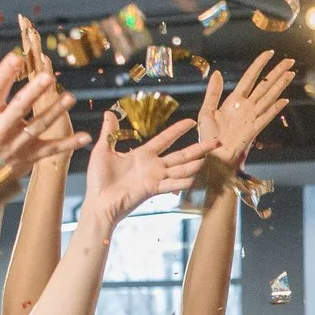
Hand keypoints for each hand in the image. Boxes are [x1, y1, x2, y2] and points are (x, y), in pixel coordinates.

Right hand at [0, 52, 87, 209]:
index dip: (5, 74)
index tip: (17, 57)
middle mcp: (0, 130)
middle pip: (18, 108)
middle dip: (33, 93)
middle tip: (48, 77)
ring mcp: (17, 145)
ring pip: (38, 126)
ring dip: (55, 112)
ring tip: (70, 97)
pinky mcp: (30, 157)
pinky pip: (52, 150)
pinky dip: (69, 144)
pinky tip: (86, 137)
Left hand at [78, 111, 209, 224]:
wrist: (98, 202)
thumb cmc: (99, 179)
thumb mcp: (103, 150)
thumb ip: (110, 133)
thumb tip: (109, 112)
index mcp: (142, 155)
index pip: (165, 139)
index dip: (178, 130)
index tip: (191, 121)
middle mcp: (153, 166)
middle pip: (181, 154)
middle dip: (199, 148)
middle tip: (216, 142)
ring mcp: (155, 178)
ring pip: (180, 169)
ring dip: (195, 164)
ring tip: (210, 158)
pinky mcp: (152, 189)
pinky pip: (170, 184)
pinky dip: (182, 182)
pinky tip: (195, 179)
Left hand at [197, 51, 298, 167]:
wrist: (211, 159)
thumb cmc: (208, 138)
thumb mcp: (206, 111)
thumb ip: (213, 92)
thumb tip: (217, 72)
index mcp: (234, 101)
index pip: (250, 78)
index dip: (260, 65)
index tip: (270, 53)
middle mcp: (246, 107)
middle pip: (265, 85)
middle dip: (277, 72)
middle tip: (291, 60)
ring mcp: (251, 118)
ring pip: (268, 97)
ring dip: (280, 85)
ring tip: (291, 73)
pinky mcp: (252, 131)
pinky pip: (265, 117)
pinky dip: (274, 109)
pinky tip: (284, 100)